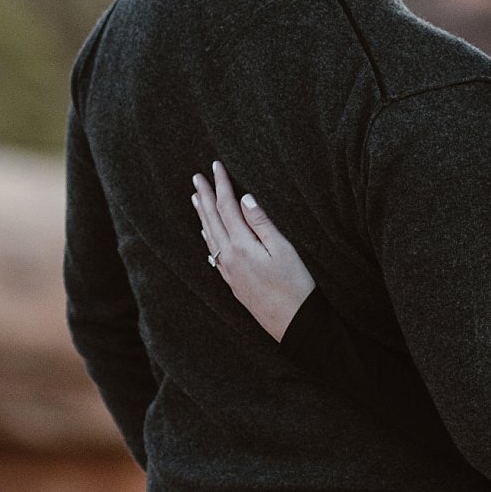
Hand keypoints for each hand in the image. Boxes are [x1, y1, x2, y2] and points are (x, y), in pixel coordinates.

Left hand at [192, 162, 314, 341]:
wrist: (292, 324)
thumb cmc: (295, 285)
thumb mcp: (283, 249)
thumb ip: (261, 223)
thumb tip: (245, 199)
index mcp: (241, 246)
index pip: (226, 207)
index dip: (221, 185)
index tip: (216, 166)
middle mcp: (229, 258)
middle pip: (212, 220)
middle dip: (204, 196)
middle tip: (196, 177)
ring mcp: (228, 271)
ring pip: (210, 236)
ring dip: (202, 215)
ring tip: (196, 199)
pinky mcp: (233, 282)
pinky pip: (214, 253)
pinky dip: (208, 237)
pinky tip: (207, 234)